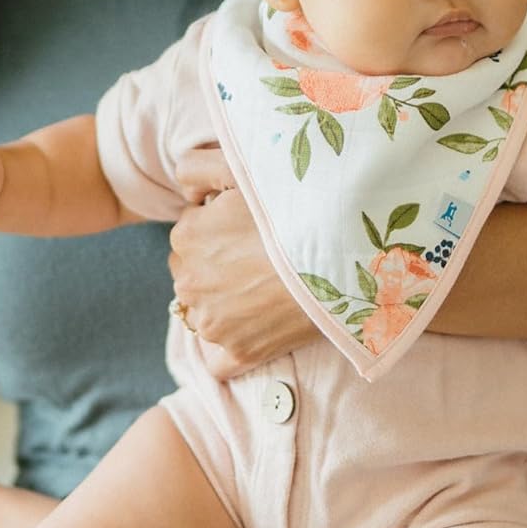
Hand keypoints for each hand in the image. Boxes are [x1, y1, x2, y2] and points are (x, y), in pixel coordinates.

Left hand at [168, 158, 316, 377]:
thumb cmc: (294, 206)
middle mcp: (189, 282)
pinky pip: (219, 361)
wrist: (339, 252)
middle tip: (260, 255)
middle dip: (217, 265)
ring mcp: (213, 322)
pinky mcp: (238, 352)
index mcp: (186, 235)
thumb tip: (188, 191)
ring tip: (267, 285)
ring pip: (206, 311)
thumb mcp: (240, 166)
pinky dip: (231, 349)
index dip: (219, 227)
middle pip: (195, 271)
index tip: (249, 226)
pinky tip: (256, 330)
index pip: (191, 230)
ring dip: (226, 302)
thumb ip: (198, 167)